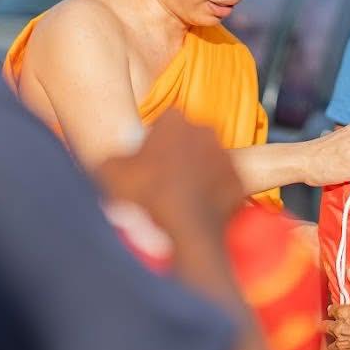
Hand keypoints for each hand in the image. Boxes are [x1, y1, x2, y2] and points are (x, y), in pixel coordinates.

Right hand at [94, 111, 243, 237]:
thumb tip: (112, 161)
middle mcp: (205, 131)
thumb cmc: (149, 196)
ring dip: (198, 171)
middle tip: (164, 177)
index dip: (155, 138)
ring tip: (180, 195)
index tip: (148, 157)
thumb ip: (112, 158)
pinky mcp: (239, 181)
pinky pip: (225, 183)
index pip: (165, 120)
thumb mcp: (110, 172)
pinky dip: (215, 192)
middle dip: (180, 152)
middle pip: (190, 137)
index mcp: (174, 121)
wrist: (187, 230)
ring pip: (210, 159)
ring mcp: (226, 156)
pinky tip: (198, 207)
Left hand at [327, 268, 349, 349]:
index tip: (337, 311)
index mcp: (343, 313)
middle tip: (336, 327)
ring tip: (343, 342)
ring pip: (332, 345)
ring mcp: (342, 344)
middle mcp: (339, 329)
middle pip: (326, 327)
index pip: (332, 310)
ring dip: (336, 343)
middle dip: (329, 326)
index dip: (334, 310)